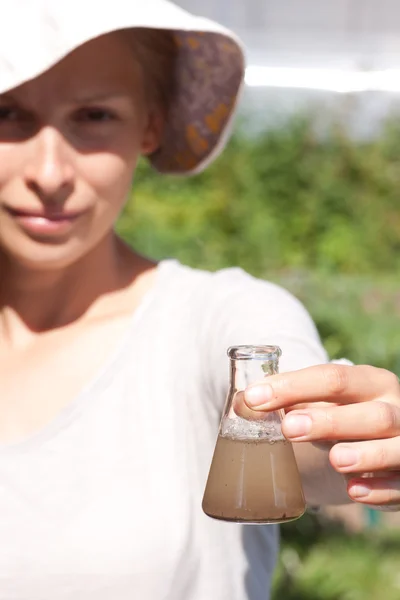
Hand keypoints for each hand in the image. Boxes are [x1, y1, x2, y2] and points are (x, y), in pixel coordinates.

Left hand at [241, 364, 399, 509]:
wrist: (375, 446)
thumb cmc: (340, 420)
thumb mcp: (317, 406)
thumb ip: (285, 403)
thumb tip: (241, 403)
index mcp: (369, 382)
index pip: (333, 378)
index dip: (293, 387)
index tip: (254, 397)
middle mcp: (395, 408)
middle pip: (371, 413)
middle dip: (330, 421)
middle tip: (288, 429)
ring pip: (396, 446)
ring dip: (366, 454)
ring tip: (335, 459)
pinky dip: (380, 490)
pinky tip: (354, 491)